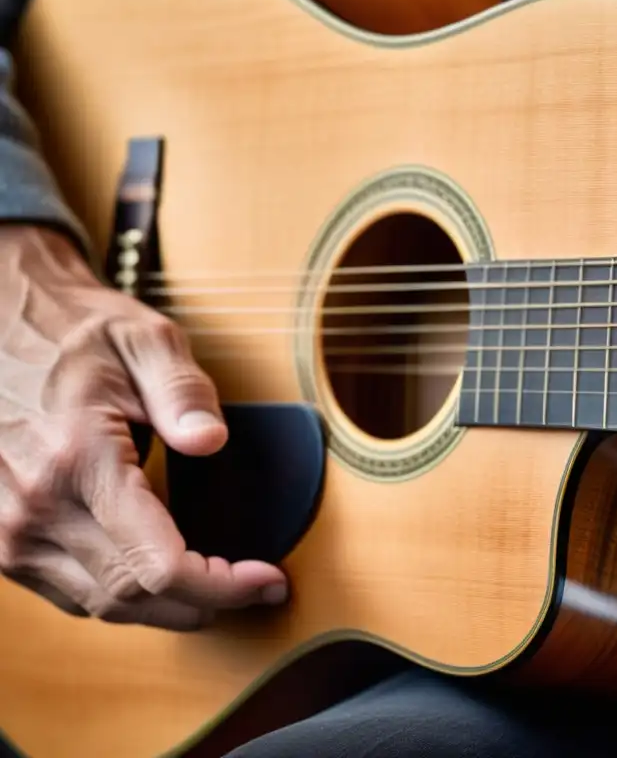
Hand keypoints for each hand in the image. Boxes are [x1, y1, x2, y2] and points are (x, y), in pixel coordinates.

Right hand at [0, 226, 287, 629]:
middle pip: (134, 597)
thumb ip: (182, 391)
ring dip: (165, 607)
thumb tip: (212, 442)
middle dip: (206, 603)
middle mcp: (34, 508)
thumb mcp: (143, 338)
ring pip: (100, 605)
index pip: (160, 565)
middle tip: (259, 587)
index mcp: (77, 460)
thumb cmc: (71, 329)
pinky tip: (161, 574)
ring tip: (219, 585)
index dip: (223, 587)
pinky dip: (123, 595)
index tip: (269, 581)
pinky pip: (68, 593)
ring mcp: (8, 531)